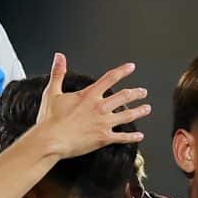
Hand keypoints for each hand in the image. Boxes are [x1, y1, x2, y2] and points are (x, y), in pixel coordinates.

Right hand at [32, 53, 148, 157]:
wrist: (52, 140)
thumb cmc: (51, 120)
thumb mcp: (53, 92)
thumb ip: (58, 73)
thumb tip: (59, 57)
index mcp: (89, 95)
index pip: (110, 78)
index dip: (122, 71)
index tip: (131, 67)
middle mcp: (100, 107)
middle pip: (124, 96)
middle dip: (136, 93)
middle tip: (143, 92)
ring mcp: (104, 123)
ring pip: (127, 115)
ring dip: (139, 111)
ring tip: (147, 108)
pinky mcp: (103, 138)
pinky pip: (122, 137)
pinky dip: (132, 137)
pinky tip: (139, 136)